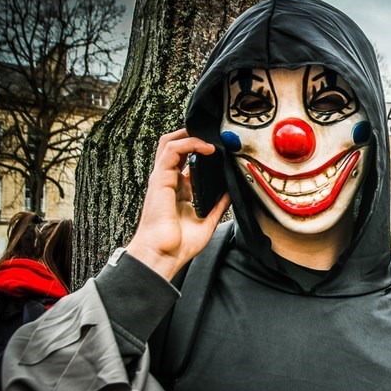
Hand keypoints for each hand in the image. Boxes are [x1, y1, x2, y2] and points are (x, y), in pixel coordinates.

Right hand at [126, 129, 230, 280]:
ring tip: (212, 139)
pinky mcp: (160, 179)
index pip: (186, 160)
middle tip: (214, 135)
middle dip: (191, 135)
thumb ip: (218, 206)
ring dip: (191, 135)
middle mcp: (169, 181)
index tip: (221, 149)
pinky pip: (172, 150)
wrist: (163, 255)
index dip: (201, 150)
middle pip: (174, 146)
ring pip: (170, 142)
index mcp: (179, 190)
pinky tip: (207, 148)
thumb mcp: (207, 222)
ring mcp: (163, 178)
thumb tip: (230, 193)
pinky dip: (190, 143)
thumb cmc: (179, 245)